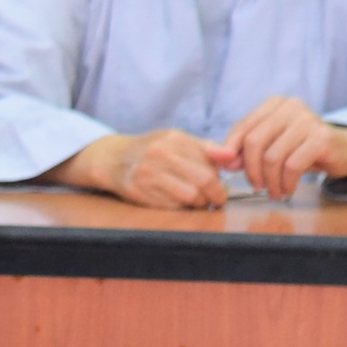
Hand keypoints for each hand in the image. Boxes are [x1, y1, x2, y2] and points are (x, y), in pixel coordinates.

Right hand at [50, 129, 234, 209]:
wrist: (113, 159)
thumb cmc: (152, 150)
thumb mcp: (178, 140)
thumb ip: (206, 149)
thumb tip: (232, 157)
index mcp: (173, 139)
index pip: (210, 165)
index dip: (220, 182)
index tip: (220, 189)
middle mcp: (159, 154)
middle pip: (203, 181)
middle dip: (214, 195)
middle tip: (215, 200)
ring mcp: (146, 173)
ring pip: (189, 197)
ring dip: (197, 203)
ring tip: (195, 201)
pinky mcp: (137, 191)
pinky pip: (171, 206)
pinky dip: (179, 207)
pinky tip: (175, 201)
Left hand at [223, 95, 346, 196]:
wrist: (346, 149)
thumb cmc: (302, 148)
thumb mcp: (272, 145)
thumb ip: (244, 148)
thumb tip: (218, 157)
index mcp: (274, 104)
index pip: (243, 127)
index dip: (231, 151)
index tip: (230, 170)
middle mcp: (290, 106)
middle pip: (254, 142)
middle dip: (250, 170)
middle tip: (256, 186)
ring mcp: (308, 120)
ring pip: (272, 157)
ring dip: (269, 180)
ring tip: (273, 191)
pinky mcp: (321, 137)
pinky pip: (291, 165)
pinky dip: (285, 182)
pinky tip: (286, 189)